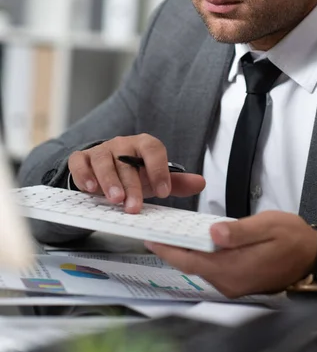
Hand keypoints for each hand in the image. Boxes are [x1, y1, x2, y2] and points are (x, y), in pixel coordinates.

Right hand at [68, 134, 204, 213]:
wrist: (103, 172)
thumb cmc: (132, 175)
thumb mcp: (153, 179)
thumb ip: (176, 182)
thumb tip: (201, 183)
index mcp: (143, 145)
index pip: (153, 149)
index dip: (159, 169)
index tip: (163, 192)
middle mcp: (121, 144)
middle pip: (126, 160)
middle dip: (131, 185)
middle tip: (134, 207)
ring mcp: (100, 150)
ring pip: (103, 160)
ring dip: (109, 181)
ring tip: (115, 200)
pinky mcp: (81, 158)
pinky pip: (80, 162)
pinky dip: (84, 174)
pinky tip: (90, 189)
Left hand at [145, 211, 316, 296]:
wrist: (314, 256)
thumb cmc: (293, 239)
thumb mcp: (267, 226)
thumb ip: (239, 231)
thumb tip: (214, 233)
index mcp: (235, 268)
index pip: (192, 260)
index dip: (168, 250)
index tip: (151, 238)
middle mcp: (231, 281)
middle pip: (192, 265)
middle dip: (172, 249)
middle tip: (156, 231)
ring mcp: (234, 283)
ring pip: (200, 266)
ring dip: (185, 251)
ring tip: (171, 233)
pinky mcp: (238, 280)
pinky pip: (211, 267)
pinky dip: (199, 255)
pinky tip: (196, 241)